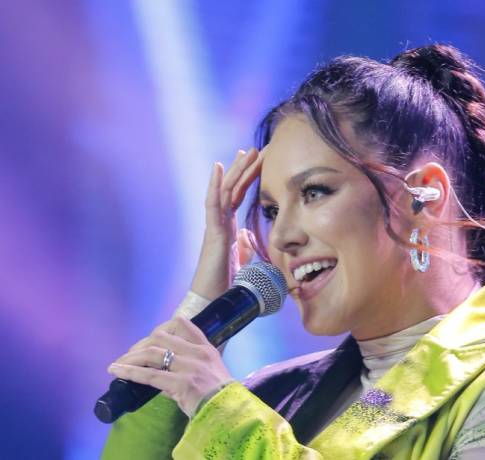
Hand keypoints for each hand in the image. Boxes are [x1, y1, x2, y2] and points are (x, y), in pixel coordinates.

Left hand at [107, 316, 232, 416]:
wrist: (229, 411)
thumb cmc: (220, 396)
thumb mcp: (210, 374)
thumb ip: (188, 369)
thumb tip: (162, 377)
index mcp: (206, 349)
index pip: (183, 324)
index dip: (163, 327)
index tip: (151, 338)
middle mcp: (197, 353)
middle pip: (160, 337)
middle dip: (141, 344)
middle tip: (130, 355)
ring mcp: (189, 367)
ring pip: (152, 353)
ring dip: (131, 358)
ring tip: (117, 364)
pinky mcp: (181, 383)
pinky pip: (150, 375)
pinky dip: (130, 372)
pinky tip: (117, 371)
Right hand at [191, 149, 262, 299]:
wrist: (216, 304)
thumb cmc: (227, 287)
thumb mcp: (244, 263)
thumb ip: (246, 248)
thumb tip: (250, 236)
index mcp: (229, 229)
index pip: (239, 196)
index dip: (249, 178)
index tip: (261, 161)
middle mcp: (220, 224)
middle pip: (233, 188)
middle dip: (245, 167)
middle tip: (257, 147)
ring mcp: (215, 226)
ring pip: (226, 191)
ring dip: (237, 169)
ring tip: (248, 150)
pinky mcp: (213, 233)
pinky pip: (213, 203)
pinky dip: (215, 184)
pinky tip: (218, 167)